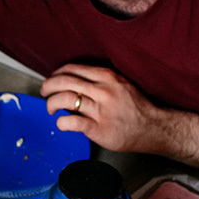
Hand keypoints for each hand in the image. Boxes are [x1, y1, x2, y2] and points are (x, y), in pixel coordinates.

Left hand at [39, 64, 167, 152]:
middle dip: (48, 86)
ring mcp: (101, 110)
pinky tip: (61, 123)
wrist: (154, 127)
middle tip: (44, 93)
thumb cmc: (136, 107)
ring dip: (51, 104)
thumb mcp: (120, 84)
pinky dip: (61, 122)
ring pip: (65, 99)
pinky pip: (72, 122)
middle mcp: (102, 90)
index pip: (72, 69)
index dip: (56, 74)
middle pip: (64, 82)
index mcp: (106, 77)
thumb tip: (72, 82)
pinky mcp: (99, 129)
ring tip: (50, 109)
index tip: (52, 80)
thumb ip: (99, 81)